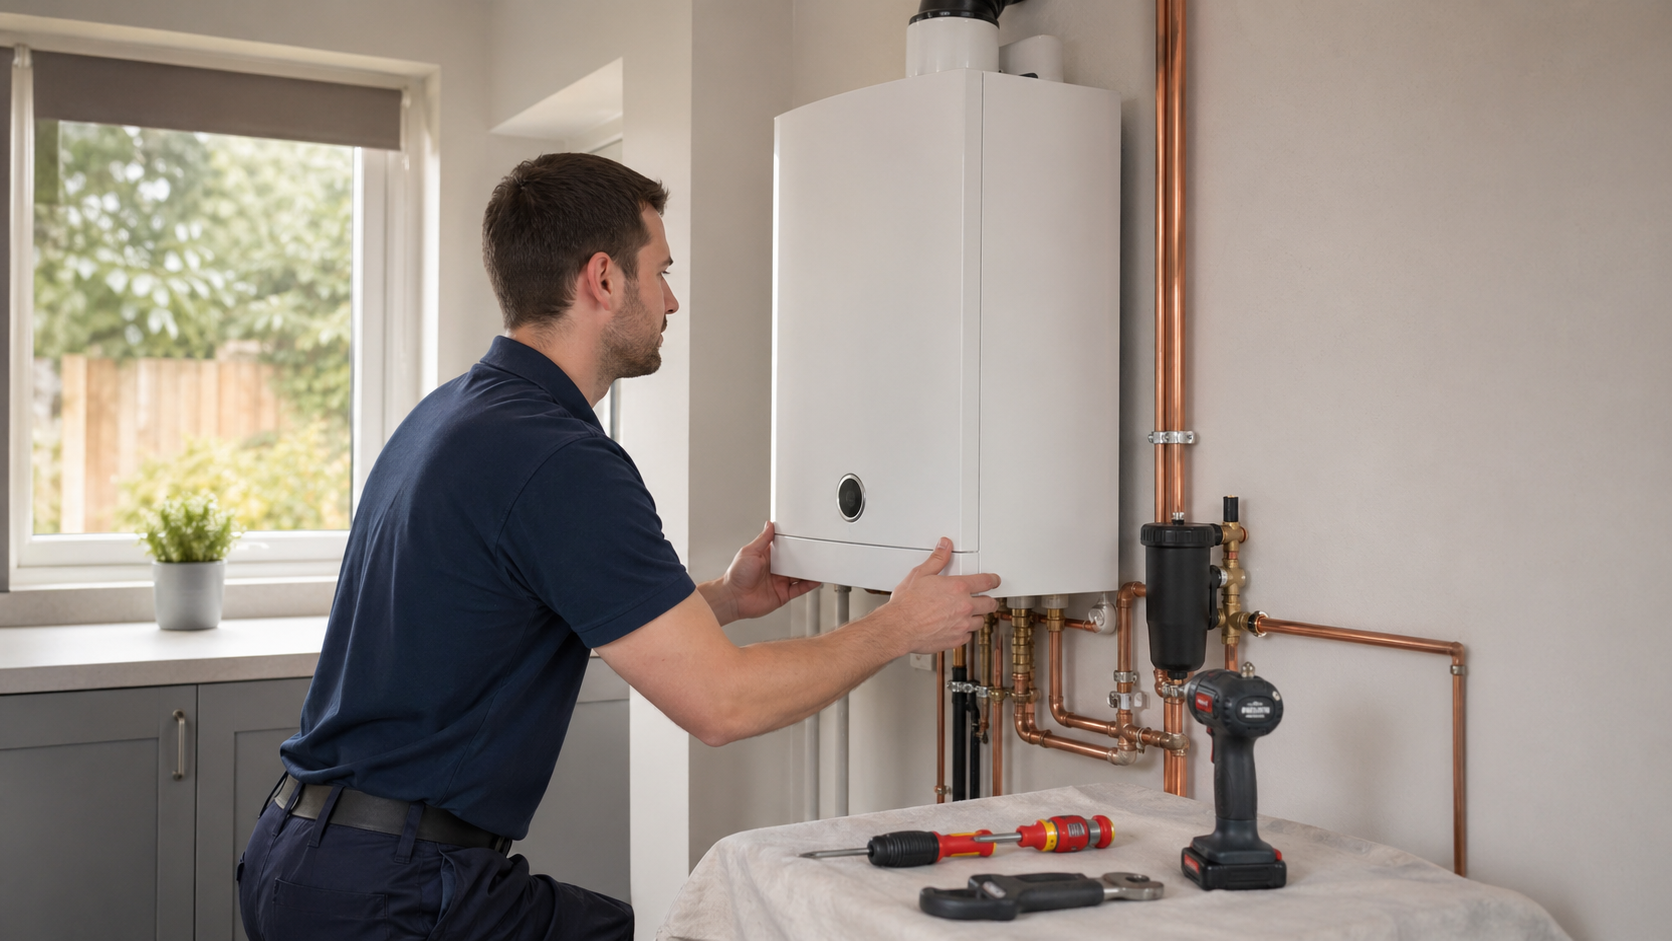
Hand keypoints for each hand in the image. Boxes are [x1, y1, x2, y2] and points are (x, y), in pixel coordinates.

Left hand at [701, 522, 819, 624]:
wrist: (733, 598)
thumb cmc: (736, 576)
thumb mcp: (749, 551)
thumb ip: (762, 539)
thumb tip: (769, 525)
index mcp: (767, 557)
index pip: (785, 549)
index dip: (794, 545)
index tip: (803, 539)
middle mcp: (775, 570)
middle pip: (795, 562)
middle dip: (805, 558)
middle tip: (815, 552)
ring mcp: (779, 582)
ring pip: (800, 575)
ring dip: (809, 571)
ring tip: (820, 565)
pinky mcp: (783, 594)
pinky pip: (799, 589)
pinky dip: (809, 584)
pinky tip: (815, 579)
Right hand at [880, 538, 1000, 654]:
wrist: (899, 627)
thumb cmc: (907, 604)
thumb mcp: (920, 574)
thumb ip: (937, 559)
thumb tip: (945, 546)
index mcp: (958, 588)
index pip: (986, 582)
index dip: (993, 580)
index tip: (995, 581)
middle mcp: (964, 607)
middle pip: (990, 604)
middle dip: (990, 600)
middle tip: (986, 599)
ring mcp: (962, 625)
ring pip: (981, 621)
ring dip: (977, 616)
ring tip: (970, 614)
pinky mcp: (956, 640)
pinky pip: (969, 636)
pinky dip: (965, 631)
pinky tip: (958, 627)